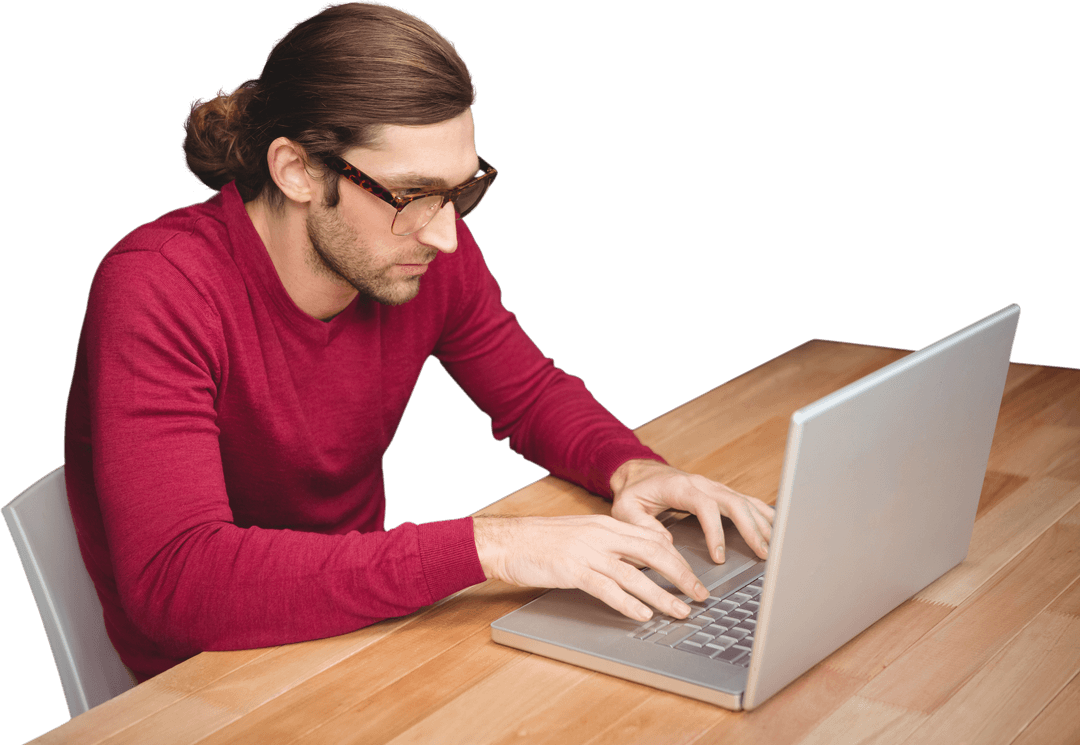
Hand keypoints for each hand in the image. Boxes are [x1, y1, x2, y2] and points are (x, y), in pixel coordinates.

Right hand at [473, 514, 709, 621]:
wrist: (506, 540)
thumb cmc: (540, 540)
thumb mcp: (581, 533)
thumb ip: (609, 542)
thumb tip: (638, 558)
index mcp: (605, 524)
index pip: (653, 539)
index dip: (677, 559)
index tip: (692, 575)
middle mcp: (600, 535)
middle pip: (653, 553)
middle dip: (681, 575)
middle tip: (699, 594)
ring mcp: (586, 552)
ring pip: (635, 574)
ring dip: (662, 595)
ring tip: (679, 611)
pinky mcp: (571, 570)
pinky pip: (606, 588)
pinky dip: (627, 602)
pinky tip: (642, 614)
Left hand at [609, 459, 773, 563]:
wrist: (638, 471)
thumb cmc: (633, 492)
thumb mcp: (625, 508)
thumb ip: (642, 525)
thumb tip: (666, 544)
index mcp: (680, 486)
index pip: (706, 506)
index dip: (716, 531)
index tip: (719, 556)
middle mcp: (701, 483)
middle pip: (734, 502)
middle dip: (751, 529)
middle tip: (762, 554)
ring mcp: (713, 486)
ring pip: (744, 501)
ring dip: (761, 523)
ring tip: (773, 547)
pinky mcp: (719, 491)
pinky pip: (746, 500)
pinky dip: (762, 513)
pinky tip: (775, 526)